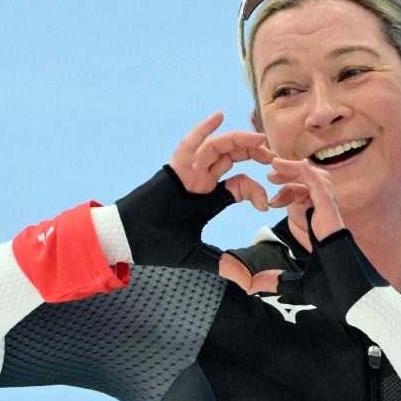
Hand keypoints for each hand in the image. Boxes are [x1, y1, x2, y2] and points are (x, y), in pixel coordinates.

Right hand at [116, 112, 274, 272]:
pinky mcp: (172, 168)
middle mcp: (200, 180)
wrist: (128, 239)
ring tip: (257, 139)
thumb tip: (249, 284)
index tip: (265, 205)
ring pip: (216, 150)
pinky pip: (189, 145)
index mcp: (208, 198)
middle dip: (253, 154)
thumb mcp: (196, 255)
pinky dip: (203, 130)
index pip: (239, 184)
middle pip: (231, 158)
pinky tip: (219, 116)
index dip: (255, 190)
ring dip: (236, 141)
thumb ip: (223, 265)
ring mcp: (186, 172)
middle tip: (272, 156)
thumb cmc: (157, 244)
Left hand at [247, 158, 386, 322]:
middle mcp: (329, 220)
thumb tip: (254, 285)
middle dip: (290, 175)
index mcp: (321, 230)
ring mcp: (333, 218)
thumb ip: (277, 281)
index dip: (288, 191)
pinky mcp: (335, 220)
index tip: (269, 193)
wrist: (360, 304)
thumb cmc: (338, 295)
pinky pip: (323, 190)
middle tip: (269, 173)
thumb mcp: (298, 285)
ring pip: (318, 182)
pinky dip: (310, 176)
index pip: (306, 200)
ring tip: (275, 168)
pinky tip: (296, 167)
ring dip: (296, 171)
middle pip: (311, 185)